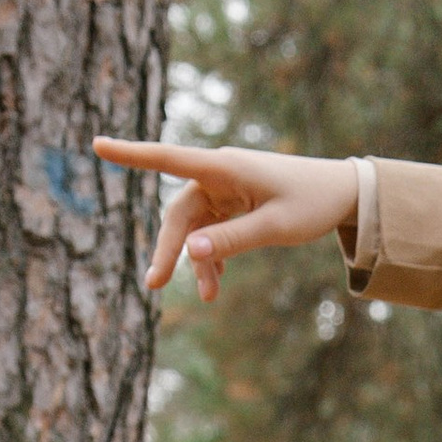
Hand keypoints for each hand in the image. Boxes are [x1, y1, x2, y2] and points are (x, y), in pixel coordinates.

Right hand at [94, 136, 359, 302]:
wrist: (344, 194)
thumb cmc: (312, 203)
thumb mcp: (274, 226)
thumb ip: (232, 239)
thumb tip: (191, 253)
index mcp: (224, 167)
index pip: (168, 159)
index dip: (131, 154)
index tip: (97, 144)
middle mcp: (219, 174)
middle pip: (180, 214)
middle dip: (170, 251)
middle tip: (155, 285)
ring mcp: (225, 190)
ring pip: (196, 229)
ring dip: (198, 262)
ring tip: (209, 297)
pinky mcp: (235, 204)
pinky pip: (212, 232)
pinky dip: (213, 256)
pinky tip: (217, 284)